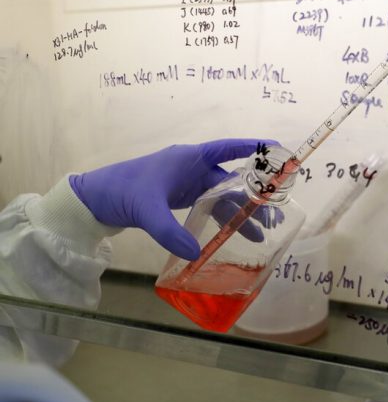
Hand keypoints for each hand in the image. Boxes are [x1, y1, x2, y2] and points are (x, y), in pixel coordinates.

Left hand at [69, 139, 278, 259]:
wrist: (94, 199)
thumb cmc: (122, 191)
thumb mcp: (146, 210)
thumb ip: (169, 231)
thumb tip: (195, 253)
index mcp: (188, 158)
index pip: (227, 149)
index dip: (252, 148)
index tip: (278, 150)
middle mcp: (192, 168)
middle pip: (230, 180)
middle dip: (252, 196)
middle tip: (272, 216)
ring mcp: (187, 184)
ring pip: (223, 197)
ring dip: (240, 214)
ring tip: (260, 235)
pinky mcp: (180, 198)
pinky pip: (210, 207)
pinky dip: (223, 219)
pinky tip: (234, 235)